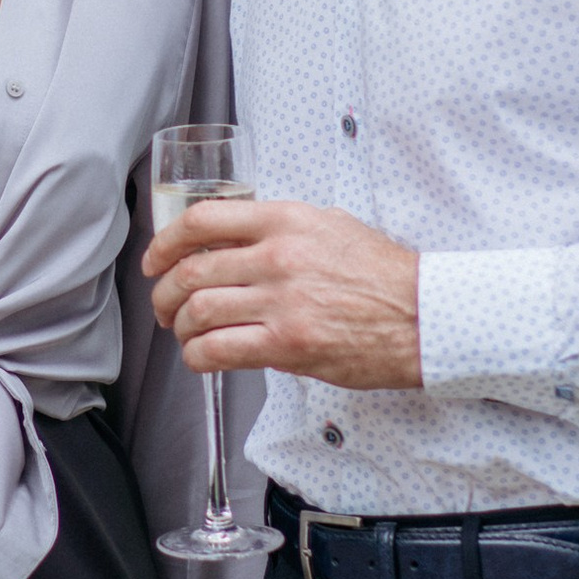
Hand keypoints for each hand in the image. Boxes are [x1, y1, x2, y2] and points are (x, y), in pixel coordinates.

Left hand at [144, 195, 422, 390]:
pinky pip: (220, 350)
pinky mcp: (288, 344)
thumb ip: (283, 227)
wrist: (422, 314)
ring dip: (180, 327)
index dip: (166, 241)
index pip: (203, 220)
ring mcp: (281, 300)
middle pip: (192, 270)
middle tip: (164, 306)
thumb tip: (240, 235)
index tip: (155, 259)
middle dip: (165, 293)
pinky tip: (202, 358)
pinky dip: (198, 357)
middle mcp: (277, 255)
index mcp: (285, 220)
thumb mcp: (331, 225)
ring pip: (199, 311)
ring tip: (184, 335)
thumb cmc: (382, 273)